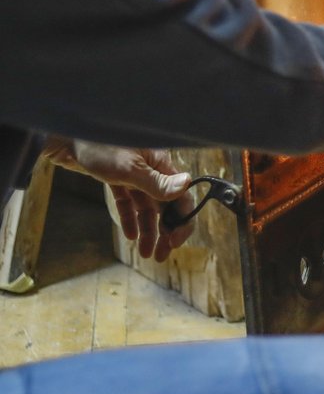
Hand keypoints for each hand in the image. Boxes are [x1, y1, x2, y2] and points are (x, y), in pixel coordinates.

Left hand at [42, 139, 193, 261]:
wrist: (67, 138)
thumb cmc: (100, 146)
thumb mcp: (129, 168)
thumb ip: (157, 182)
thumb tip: (187, 185)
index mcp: (160, 164)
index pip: (181, 196)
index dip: (182, 220)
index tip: (175, 242)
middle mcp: (151, 169)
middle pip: (165, 205)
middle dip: (165, 231)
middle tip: (160, 255)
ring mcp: (134, 175)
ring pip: (147, 207)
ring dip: (148, 230)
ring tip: (145, 253)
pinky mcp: (118, 178)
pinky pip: (129, 202)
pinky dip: (130, 218)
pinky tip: (130, 235)